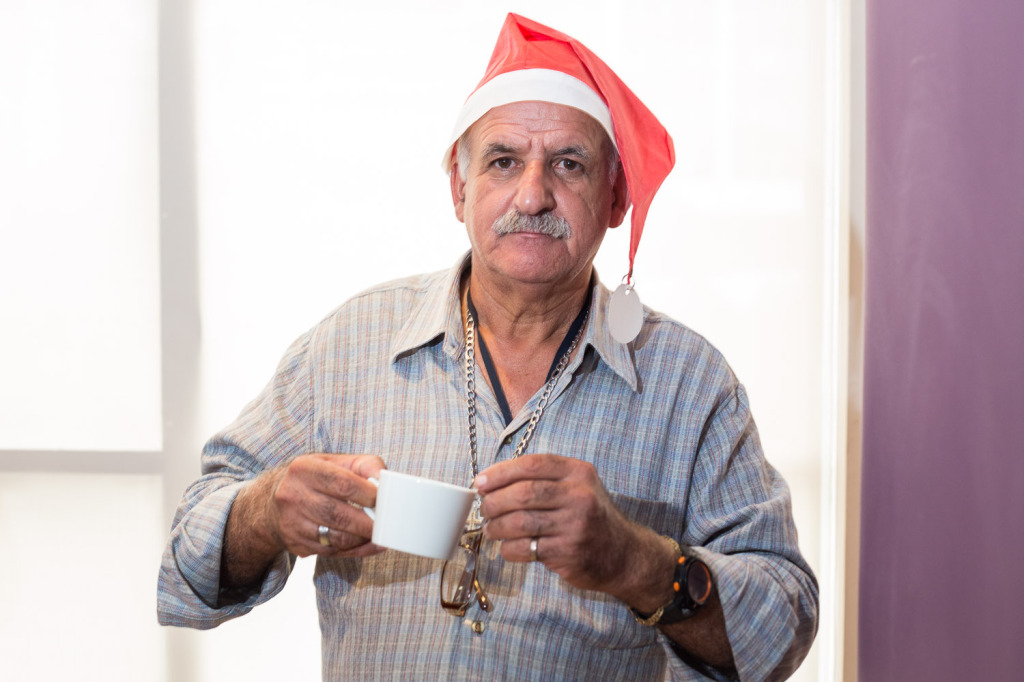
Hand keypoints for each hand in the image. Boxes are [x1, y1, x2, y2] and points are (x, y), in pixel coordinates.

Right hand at [265, 453, 385, 557]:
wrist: (274, 503)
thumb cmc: (315, 479)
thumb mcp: (335, 462)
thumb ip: (365, 465)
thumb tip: (385, 482)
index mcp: (304, 469)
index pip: (343, 484)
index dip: (368, 494)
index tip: (383, 500)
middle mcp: (293, 495)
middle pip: (338, 515)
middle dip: (368, 523)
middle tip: (387, 524)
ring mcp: (291, 522)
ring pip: (335, 538)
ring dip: (362, 539)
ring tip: (378, 534)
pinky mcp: (295, 544)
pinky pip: (331, 552)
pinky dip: (354, 550)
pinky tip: (366, 543)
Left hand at [473, 454, 645, 595]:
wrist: (624, 554)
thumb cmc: (591, 516)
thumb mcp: (578, 486)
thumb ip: (544, 478)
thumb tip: (493, 480)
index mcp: (578, 473)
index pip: (532, 465)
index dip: (500, 472)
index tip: (480, 482)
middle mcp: (579, 496)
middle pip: (523, 494)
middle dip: (494, 501)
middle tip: (484, 509)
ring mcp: (575, 526)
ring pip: (520, 522)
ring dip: (497, 527)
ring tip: (491, 529)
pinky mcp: (568, 553)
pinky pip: (526, 549)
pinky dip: (509, 549)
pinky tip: (508, 547)